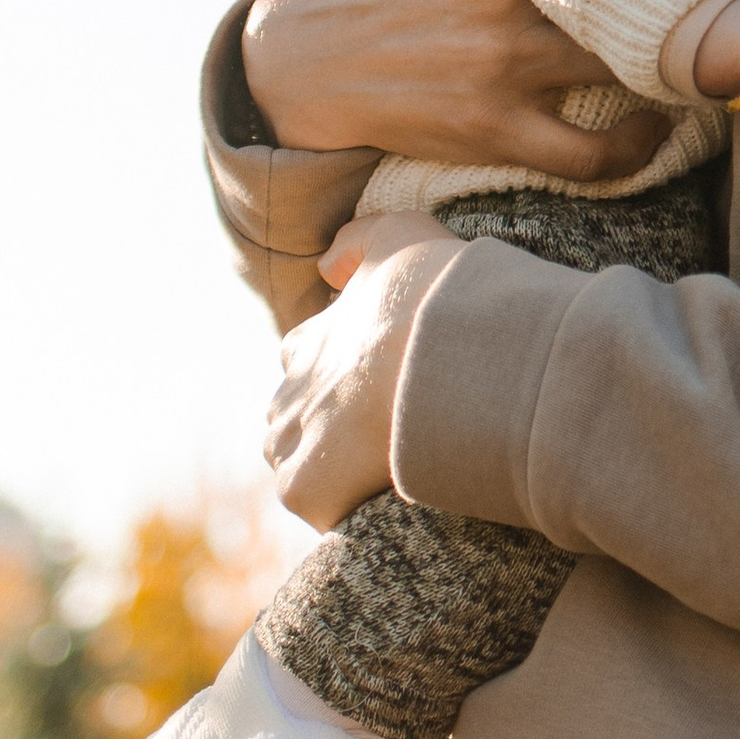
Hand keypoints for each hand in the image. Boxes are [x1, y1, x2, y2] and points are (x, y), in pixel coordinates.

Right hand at [243, 0, 662, 183]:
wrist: (303, 57)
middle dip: (680, 4)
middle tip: (718, 8)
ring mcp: (500, 62)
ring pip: (621, 68)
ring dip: (668, 72)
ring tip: (693, 66)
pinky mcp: (490, 126)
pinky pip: (589, 153)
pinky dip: (635, 149)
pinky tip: (655, 131)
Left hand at [265, 213, 464, 530]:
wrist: (452, 353)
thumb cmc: (436, 295)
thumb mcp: (401, 234)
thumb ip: (358, 241)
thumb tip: (326, 266)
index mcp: (307, 342)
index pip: (304, 360)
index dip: (342, 372)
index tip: (379, 383)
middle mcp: (288, 390)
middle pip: (294, 417)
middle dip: (325, 426)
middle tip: (382, 434)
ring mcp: (292, 441)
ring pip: (295, 462)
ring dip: (327, 466)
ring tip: (381, 469)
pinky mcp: (305, 489)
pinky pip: (313, 504)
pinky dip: (340, 504)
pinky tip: (382, 495)